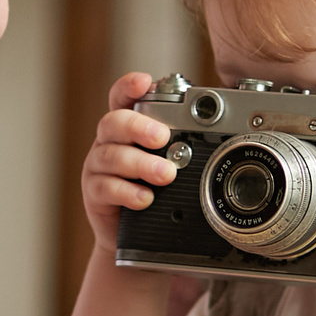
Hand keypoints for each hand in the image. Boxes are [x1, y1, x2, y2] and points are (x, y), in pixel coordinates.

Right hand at [82, 72, 177, 251]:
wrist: (133, 234)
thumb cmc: (155, 190)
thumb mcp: (169, 163)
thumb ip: (183, 147)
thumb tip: (222, 138)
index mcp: (126, 128)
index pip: (122, 98)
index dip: (129, 87)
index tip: (144, 82)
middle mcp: (109, 142)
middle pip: (114, 122)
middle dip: (139, 127)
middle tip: (162, 137)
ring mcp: (98, 167)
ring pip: (111, 156)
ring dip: (140, 163)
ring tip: (165, 174)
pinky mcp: (94, 193)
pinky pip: (105, 187)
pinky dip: (127, 192)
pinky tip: (145, 198)